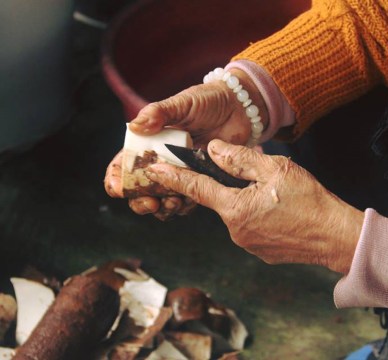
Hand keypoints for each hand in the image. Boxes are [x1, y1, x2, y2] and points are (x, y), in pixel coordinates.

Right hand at [111, 69, 266, 218]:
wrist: (239, 107)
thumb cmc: (208, 100)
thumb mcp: (181, 103)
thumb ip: (159, 113)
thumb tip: (135, 127)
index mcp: (151, 142)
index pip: (125, 163)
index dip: (117, 178)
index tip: (118, 188)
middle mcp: (163, 160)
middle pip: (141, 188)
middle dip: (139, 200)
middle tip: (149, 202)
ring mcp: (183, 172)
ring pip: (163, 198)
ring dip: (162, 207)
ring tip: (171, 202)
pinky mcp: (202, 180)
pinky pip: (189, 199)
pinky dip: (184, 206)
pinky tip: (186, 202)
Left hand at [144, 140, 364, 273]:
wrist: (335, 236)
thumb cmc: (309, 200)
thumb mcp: (275, 169)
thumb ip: (240, 159)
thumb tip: (214, 149)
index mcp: (235, 208)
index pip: (196, 188)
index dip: (173, 177)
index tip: (153, 169)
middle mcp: (235, 230)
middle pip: (222, 199)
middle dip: (232, 184)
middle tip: (259, 176)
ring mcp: (248, 244)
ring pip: (238, 212)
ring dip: (248, 200)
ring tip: (277, 195)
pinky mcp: (261, 252)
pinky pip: (251, 227)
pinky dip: (259, 215)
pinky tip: (280, 211)